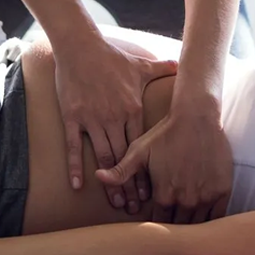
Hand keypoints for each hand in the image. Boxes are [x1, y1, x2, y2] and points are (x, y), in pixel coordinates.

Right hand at [52, 32, 177, 212]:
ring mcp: (92, 119)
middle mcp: (114, 118)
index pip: (141, 148)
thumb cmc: (111, 57)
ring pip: (104, 157)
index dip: (146, 172)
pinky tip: (78, 186)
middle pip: (124, 159)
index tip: (150, 192)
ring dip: (109, 182)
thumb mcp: (140, 65)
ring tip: (114, 202)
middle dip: (130, 185)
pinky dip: (76, 167)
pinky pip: (75, 147)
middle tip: (134, 208)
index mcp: (132, 110)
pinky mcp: (73, 117)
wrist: (80, 46)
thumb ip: (161, 68)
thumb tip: (181, 64)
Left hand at [95, 106, 231, 224]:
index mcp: (164, 196)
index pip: (159, 224)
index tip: (157, 221)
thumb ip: (120, 170)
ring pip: (198, 224)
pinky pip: (217, 216)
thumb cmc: (166, 133)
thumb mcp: (139, 151)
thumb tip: (97, 177)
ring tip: (188, 225)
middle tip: (172, 227)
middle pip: (178, 226)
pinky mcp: (222, 191)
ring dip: (192, 225)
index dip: (157, 224)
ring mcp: (206, 197)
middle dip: (174, 227)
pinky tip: (206, 220)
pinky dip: (211, 220)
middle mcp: (185, 201)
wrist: (197, 117)